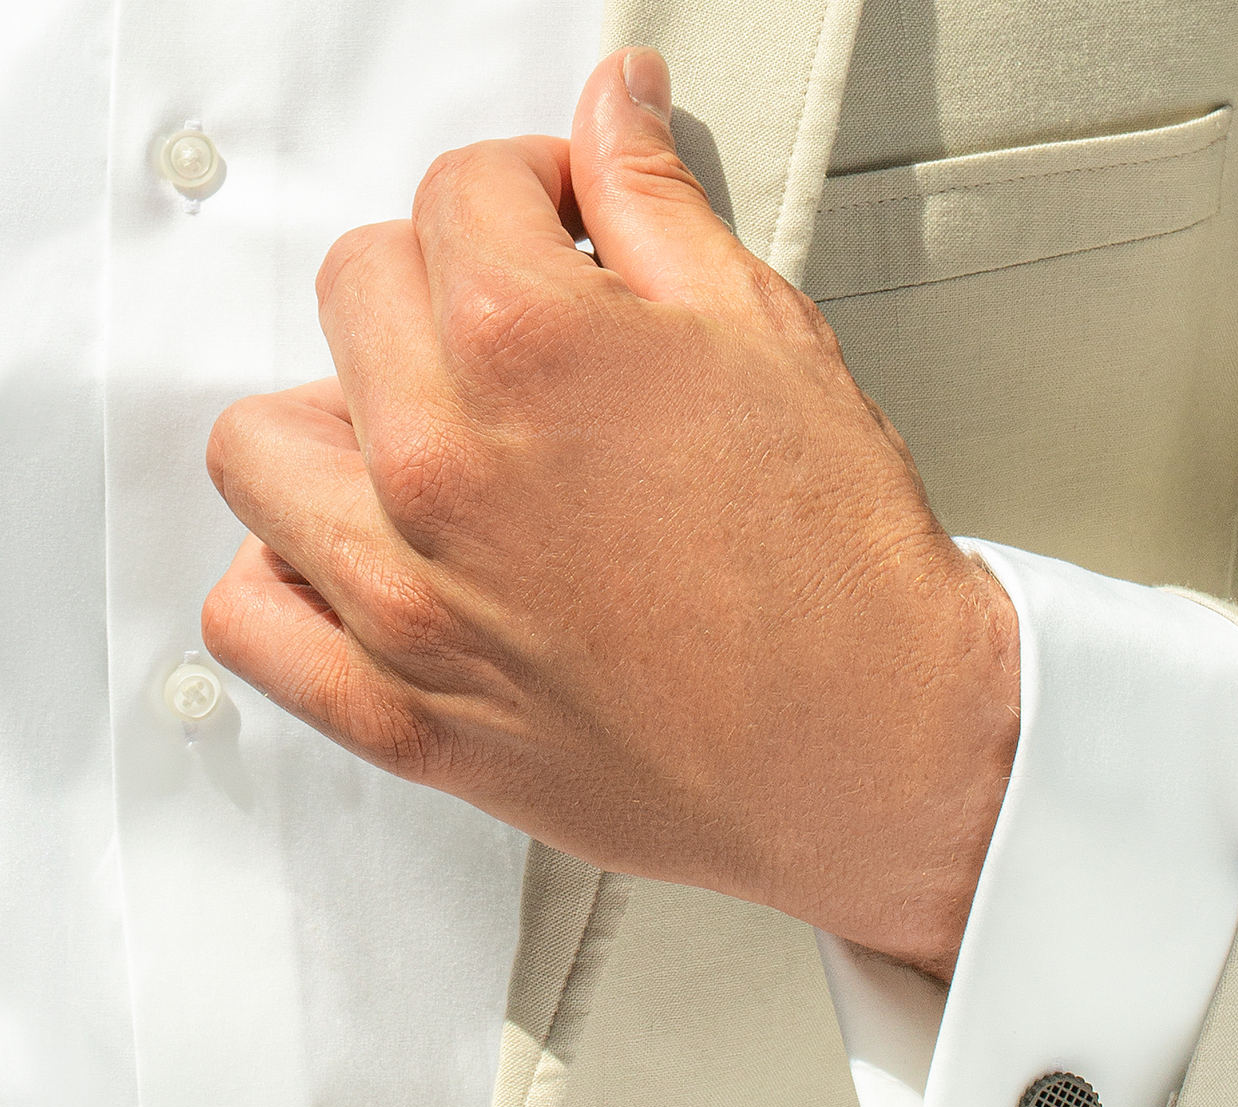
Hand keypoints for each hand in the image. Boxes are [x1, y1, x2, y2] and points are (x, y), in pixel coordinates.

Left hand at [202, 47, 1018, 980]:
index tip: (555, 232)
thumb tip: (616, 111)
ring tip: (426, 449)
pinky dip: (286, 581)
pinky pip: (252, 623)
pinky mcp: (404, 717)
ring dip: (338, 425)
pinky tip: (359, 563)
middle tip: (516, 342)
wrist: (868, 745)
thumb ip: (659, 205)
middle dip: (440, 289)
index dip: (524, 195)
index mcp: (530, 349)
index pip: (455, 193)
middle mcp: (444, 470)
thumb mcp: (769, 340)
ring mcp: (408, 602)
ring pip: (267, 450)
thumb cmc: (837, 571)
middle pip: (353, 293)